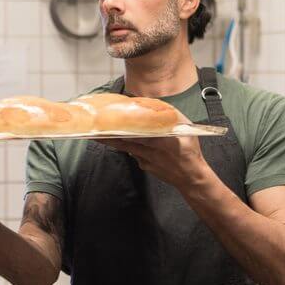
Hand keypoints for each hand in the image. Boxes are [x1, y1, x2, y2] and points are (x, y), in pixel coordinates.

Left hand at [96, 113, 212, 190]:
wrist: (190, 177)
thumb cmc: (190, 152)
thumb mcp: (187, 131)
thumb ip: (174, 117)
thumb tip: (159, 106)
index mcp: (161, 142)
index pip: (138, 134)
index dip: (124, 129)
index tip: (111, 124)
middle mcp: (150, 151)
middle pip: (125, 143)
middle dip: (109, 137)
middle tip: (94, 131)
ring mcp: (145, 160)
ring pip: (126, 148)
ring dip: (112, 142)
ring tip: (98, 135)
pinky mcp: (144, 166)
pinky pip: (133, 154)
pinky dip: (127, 147)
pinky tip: (119, 142)